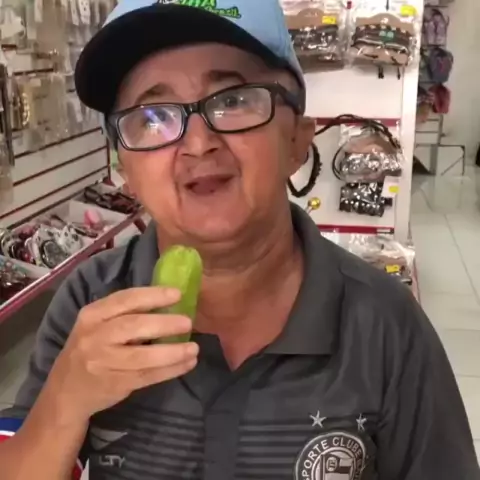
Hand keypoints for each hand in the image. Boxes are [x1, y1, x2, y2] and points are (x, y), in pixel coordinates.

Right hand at [44, 287, 197, 422]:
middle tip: (188, 322)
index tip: (177, 294)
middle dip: (164, 323)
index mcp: (92, 315)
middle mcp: (95, 337)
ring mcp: (103, 363)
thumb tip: (170, 300)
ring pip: (142, 356)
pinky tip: (187, 364)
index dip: (152, 295)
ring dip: (172, 352)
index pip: (124, 300)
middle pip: (133, 327)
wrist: (66, 391)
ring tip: (194, 348)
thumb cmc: (90, 348)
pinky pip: (147, 376)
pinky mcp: (114, 384)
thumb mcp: (97, 325)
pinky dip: (170, 370)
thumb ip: (124, 313)